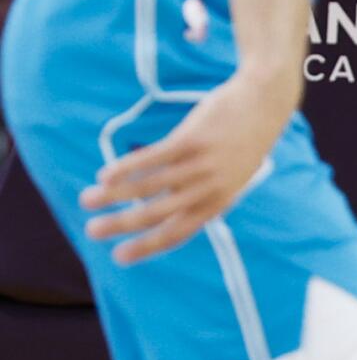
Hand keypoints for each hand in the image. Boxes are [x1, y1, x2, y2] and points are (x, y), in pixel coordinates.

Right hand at [80, 68, 298, 264]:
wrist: (265, 101)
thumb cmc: (245, 139)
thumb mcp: (233, 175)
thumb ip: (204, 194)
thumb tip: (166, 209)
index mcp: (220, 201)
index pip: (178, 232)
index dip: (146, 247)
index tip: (119, 257)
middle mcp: (210, 187)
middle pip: (157, 214)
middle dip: (121, 226)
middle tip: (92, 231)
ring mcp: (201, 163)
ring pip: (149, 187)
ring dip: (113, 196)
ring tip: (87, 199)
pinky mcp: (193, 138)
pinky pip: (152, 158)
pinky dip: (126, 168)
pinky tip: (105, 174)